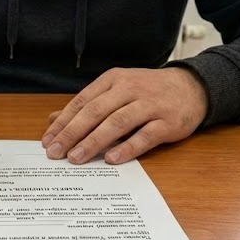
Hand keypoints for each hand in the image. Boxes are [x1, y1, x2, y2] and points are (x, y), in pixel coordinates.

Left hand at [41, 67, 207, 164]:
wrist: (192, 88)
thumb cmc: (148, 92)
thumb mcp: (116, 91)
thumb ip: (87, 105)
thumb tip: (53, 119)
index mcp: (114, 80)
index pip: (82, 101)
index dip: (63, 122)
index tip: (47, 140)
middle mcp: (130, 89)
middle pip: (95, 112)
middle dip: (72, 133)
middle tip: (56, 152)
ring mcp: (150, 105)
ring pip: (117, 122)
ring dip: (94, 141)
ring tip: (76, 158)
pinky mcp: (168, 122)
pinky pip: (145, 136)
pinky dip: (127, 147)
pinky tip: (111, 159)